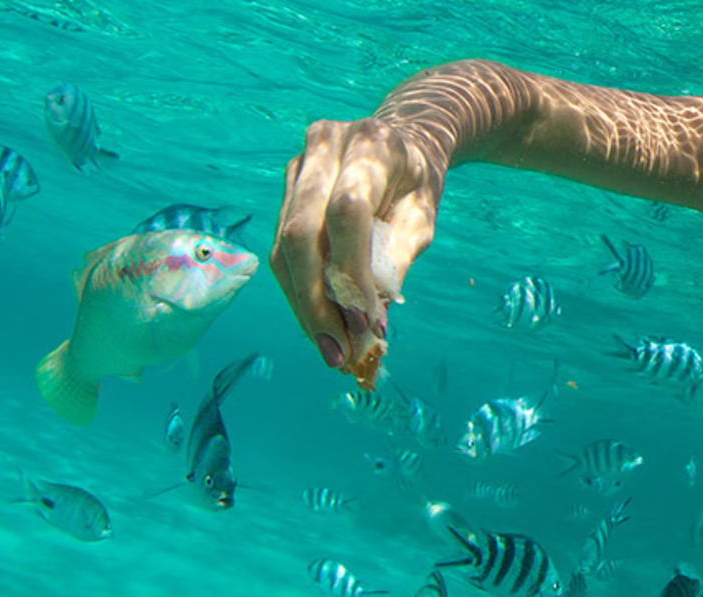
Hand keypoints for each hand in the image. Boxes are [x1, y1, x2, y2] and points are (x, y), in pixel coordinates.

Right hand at [271, 117, 443, 388]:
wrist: (399, 138)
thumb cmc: (416, 182)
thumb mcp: (421, 218)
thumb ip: (395, 262)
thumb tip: (366, 325)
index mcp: (370, 144)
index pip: (347, 211)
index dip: (351, 271)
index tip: (367, 325)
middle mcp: (324, 147)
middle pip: (301, 232)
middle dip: (316, 301)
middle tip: (338, 352)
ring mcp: (297, 167)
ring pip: (283, 248)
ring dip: (304, 306)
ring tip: (331, 349)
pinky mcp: (284, 191)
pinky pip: (281, 251)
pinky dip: (300, 293)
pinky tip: (320, 324)